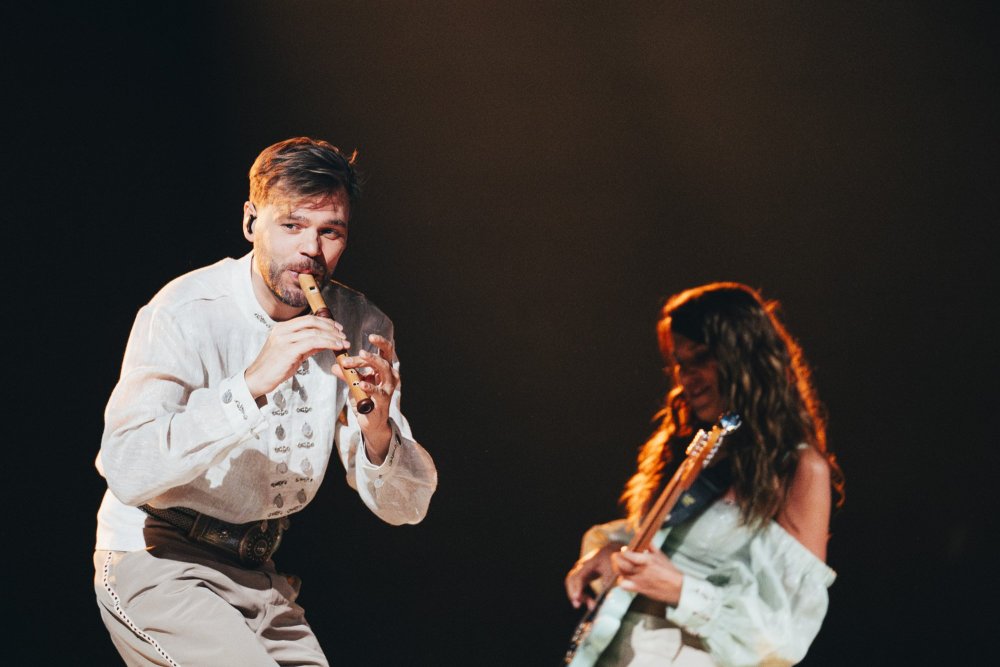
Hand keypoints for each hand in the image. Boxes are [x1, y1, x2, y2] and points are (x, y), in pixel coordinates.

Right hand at [245, 315, 347, 398]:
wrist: (257, 380)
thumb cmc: (274, 368)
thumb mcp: (293, 353)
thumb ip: (307, 346)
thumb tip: (324, 343)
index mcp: (282, 328)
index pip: (307, 319)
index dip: (325, 322)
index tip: (337, 328)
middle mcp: (282, 330)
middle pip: (312, 322)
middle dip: (331, 327)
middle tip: (343, 334)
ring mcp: (284, 339)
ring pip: (314, 332)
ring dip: (333, 337)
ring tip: (343, 343)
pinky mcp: (288, 350)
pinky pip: (313, 343)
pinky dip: (328, 343)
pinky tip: (336, 347)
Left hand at [334, 333, 398, 462]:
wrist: (372, 421)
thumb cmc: (367, 399)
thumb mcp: (355, 383)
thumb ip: (347, 374)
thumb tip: (335, 365)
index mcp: (384, 369)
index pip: (386, 351)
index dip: (380, 342)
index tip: (370, 335)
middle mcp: (389, 376)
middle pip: (383, 359)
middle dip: (370, 353)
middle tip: (358, 350)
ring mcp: (388, 388)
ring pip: (383, 370)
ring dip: (371, 362)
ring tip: (361, 356)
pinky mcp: (383, 401)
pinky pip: (378, 392)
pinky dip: (369, 387)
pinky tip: (361, 384)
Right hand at [565, 542, 623, 609]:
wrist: (611, 551)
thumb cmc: (612, 560)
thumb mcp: (613, 571)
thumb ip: (608, 583)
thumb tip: (605, 597)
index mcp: (588, 564)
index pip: (578, 576)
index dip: (576, 588)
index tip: (576, 598)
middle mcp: (581, 566)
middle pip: (570, 580)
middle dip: (572, 593)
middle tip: (577, 605)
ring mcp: (580, 570)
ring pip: (572, 584)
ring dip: (578, 596)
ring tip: (591, 606)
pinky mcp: (582, 575)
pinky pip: (577, 586)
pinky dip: (581, 595)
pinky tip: (589, 602)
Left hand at [613, 547, 684, 605]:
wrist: (678, 588)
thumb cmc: (670, 572)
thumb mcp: (661, 556)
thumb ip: (651, 547)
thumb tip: (645, 538)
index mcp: (647, 560)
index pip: (628, 554)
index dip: (624, 551)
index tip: (624, 549)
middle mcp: (641, 571)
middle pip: (621, 564)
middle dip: (617, 558)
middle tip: (617, 556)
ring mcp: (639, 581)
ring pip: (621, 574)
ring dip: (618, 569)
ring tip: (620, 566)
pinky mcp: (639, 589)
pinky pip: (624, 586)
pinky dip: (622, 581)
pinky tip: (624, 578)